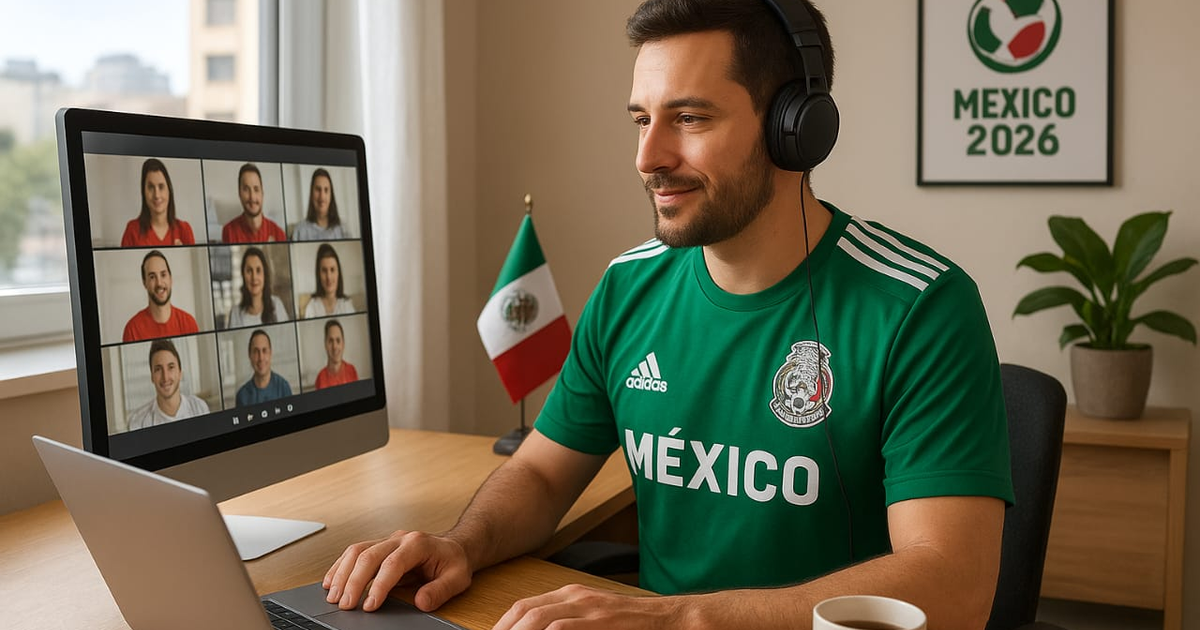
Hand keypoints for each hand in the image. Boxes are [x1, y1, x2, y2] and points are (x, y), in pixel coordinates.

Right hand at [322, 530, 471, 611]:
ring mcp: (387, 540)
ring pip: (357, 550)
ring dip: (342, 573)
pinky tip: (331, 582)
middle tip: (345, 604)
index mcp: (418, 543)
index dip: (379, 585)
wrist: (453, 547)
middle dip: (353, 581)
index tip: (370, 605)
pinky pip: (354, 552)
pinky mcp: (379, 546)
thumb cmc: (453, 562)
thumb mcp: (457, 578)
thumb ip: (440, 590)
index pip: (393, 563)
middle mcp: (399, 538)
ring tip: (333, 596)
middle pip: (369, 555)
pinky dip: (340, 567)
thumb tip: (421, 602)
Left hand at [492, 584, 681, 629]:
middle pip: (525, 612)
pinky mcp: (601, 622)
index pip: (524, 606)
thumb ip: (568, 623)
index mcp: (571, 594)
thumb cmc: (632, 624)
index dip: (503, 624)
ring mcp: (588, 609)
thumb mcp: (595, 616)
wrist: (669, 619)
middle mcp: (576, 597)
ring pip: (538, 620)